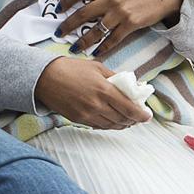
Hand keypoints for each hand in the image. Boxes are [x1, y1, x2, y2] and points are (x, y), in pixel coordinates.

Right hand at [34, 57, 152, 129]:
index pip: (129, 109)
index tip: (147, 116)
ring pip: (111, 126)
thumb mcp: (97, 67)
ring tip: (128, 120)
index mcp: (104, 90)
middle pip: (122, 120)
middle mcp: (97, 105)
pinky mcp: (78, 120)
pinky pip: (99, 126)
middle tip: (138, 117)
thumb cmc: (72, 68)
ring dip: (122, 124)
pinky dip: (109, 125)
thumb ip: (116, 78)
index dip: (141, 115)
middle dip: (133, 120)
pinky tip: (112, 120)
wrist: (45, 77)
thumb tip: (133, 86)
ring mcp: (87, 115)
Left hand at [57, 0, 182, 57]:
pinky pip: (113, 39)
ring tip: (74, 48)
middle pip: (82, 14)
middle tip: (59, 33)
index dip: (65, 0)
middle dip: (68, 26)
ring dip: (83, 41)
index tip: (59, 9)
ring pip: (96, 30)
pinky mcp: (131, 24)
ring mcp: (120, 13)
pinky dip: (103, 47)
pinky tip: (96, 53)